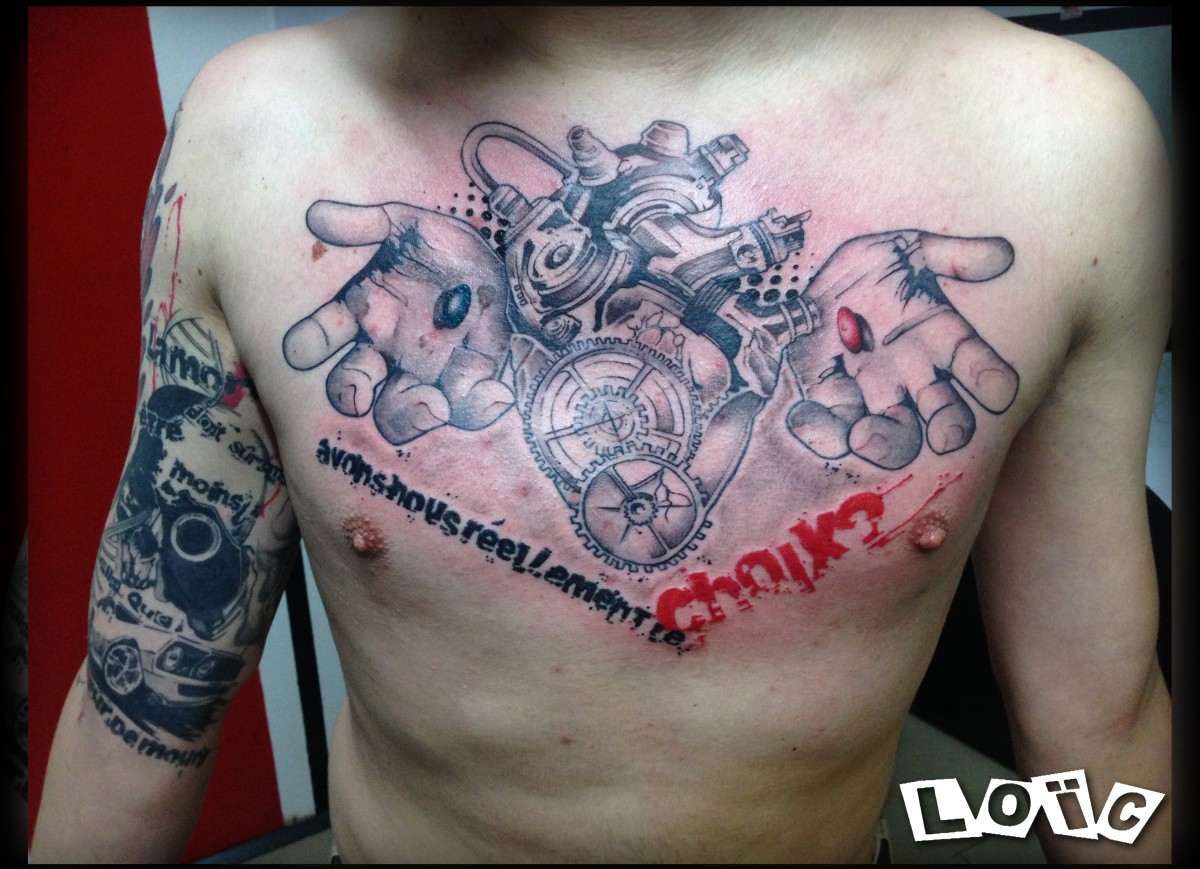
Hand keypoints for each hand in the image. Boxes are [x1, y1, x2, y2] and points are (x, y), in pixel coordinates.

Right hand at [283, 201, 514, 443]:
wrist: (500, 257)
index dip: (307, 345)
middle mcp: (386, 350)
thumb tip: (317, 216)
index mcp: (363, 312)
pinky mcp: (467, 377)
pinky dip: (478, 407)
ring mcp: (425, 369)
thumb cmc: (443, 246)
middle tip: (360, 398)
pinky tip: (495, 393)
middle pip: (352, 388)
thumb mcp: (407, 226)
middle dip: (351, 395)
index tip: (302, 350)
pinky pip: (466, 406)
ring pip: (400, 413)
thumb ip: (366, 225)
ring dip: (411, 415)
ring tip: (434, 404)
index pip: (320, 337)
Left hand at [786, 231, 1017, 468]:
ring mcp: (875, 394)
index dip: (990, 379)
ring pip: (895, 434)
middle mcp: (914, 375)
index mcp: (940, 338)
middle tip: (947, 437)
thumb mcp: (904, 252)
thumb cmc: (866, 274)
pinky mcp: (834, 405)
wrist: (808, 290)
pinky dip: (822, 432)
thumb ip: (949, 257)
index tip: (999, 392)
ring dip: (885, 441)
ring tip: (862, 436)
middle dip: (950, 426)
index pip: (976, 364)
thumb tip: (1002, 254)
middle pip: (944, 413)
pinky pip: (834, 430)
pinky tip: (804, 418)